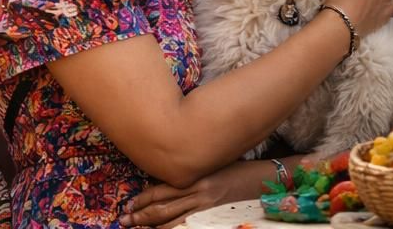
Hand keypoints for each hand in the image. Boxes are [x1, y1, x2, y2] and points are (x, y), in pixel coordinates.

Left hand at [121, 160, 269, 226]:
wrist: (268, 180)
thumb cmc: (240, 173)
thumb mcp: (211, 169)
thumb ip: (191, 179)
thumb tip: (167, 187)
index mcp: (194, 177)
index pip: (160, 189)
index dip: (143, 198)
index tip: (129, 204)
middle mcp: (198, 192)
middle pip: (162, 207)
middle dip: (141, 215)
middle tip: (124, 221)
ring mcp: (208, 208)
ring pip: (173, 220)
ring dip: (152, 226)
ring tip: (136, 228)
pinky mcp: (218, 218)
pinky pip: (190, 226)